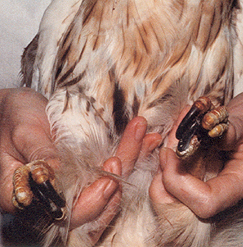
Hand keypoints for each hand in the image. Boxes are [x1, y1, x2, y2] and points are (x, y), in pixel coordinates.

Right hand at [0, 88, 160, 243]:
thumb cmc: (10, 119)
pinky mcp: (86, 166)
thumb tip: (57, 175)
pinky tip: (147, 137)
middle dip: (117, 179)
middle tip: (128, 153)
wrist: (14, 108)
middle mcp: (54, 197)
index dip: (89, 204)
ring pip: (108, 183)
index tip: (108, 181)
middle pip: (93, 203)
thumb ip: (39, 153)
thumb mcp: (22, 132)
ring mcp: (73, 181)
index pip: (64, 215)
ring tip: (144, 134)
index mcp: (29, 197)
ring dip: (130, 158)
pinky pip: (110, 164)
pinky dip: (131, 150)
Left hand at [150, 88, 242, 217]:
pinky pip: (182, 170)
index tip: (169, 154)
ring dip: (168, 161)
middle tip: (165, 147)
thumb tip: (202, 131)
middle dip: (167, 177)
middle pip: (187, 204)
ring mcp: (217, 180)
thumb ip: (226, 127)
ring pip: (179, 189)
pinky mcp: (208, 170)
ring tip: (176, 129)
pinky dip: (174, 152)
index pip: (206, 202)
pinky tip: (180, 127)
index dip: (180, 184)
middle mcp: (229, 187)